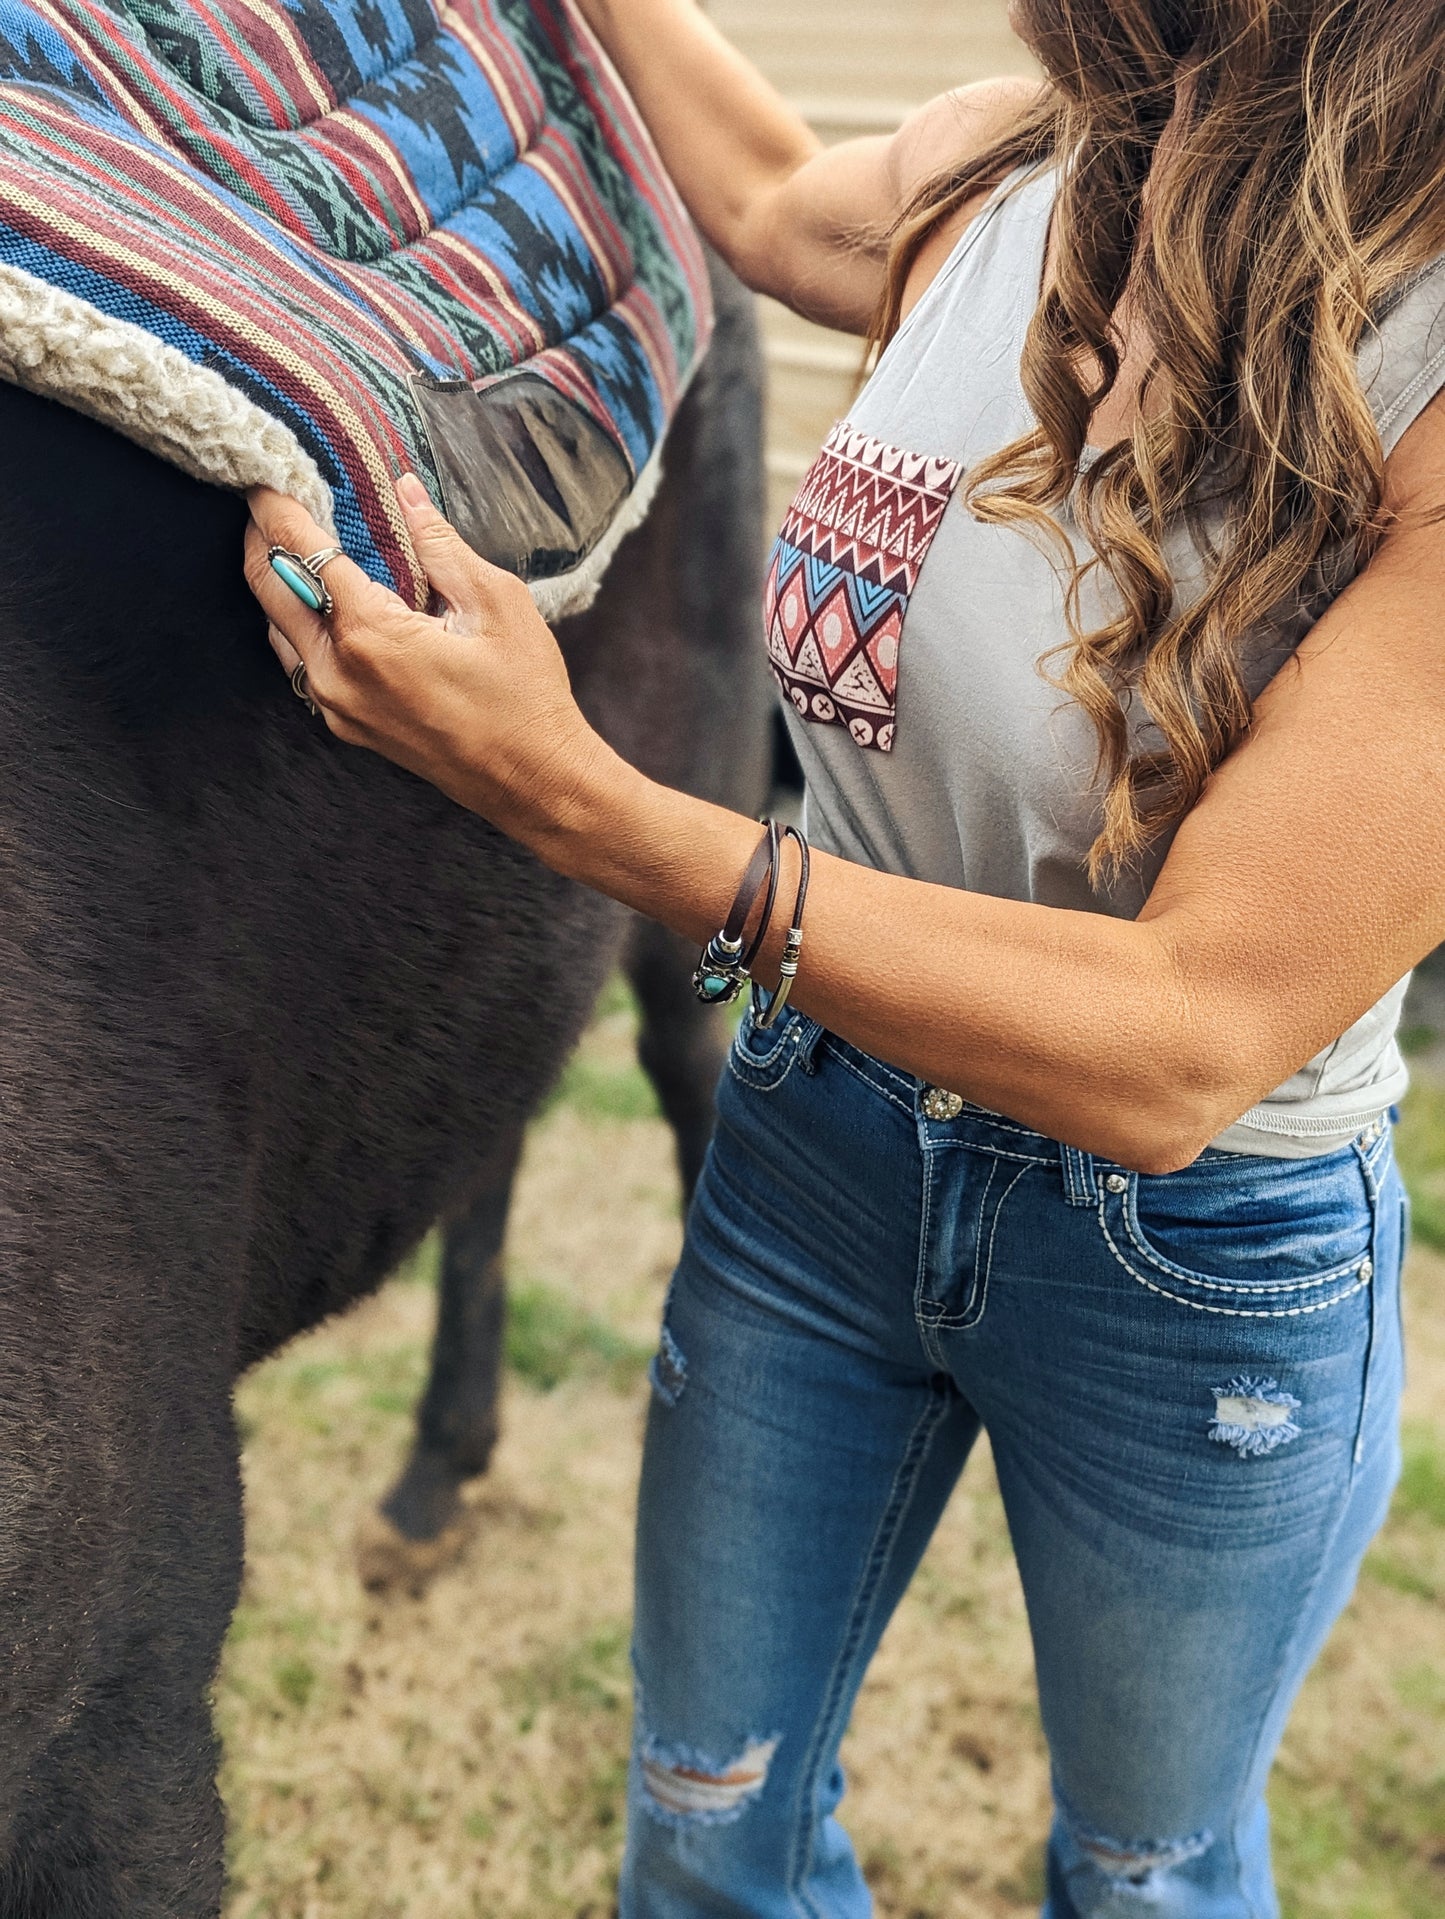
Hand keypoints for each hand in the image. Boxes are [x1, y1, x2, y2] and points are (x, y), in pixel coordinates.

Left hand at [244, 476, 609, 847]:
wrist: (533, 780)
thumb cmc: (526, 697)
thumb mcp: (497, 604)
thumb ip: (441, 545)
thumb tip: (406, 492)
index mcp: (372, 635)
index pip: (303, 553)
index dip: (279, 506)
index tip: (267, 474)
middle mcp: (339, 673)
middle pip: (269, 589)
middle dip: (262, 537)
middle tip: (267, 499)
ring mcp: (338, 705)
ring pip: (277, 629)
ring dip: (276, 582)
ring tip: (290, 544)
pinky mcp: (348, 726)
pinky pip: (301, 664)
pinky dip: (298, 623)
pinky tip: (321, 602)